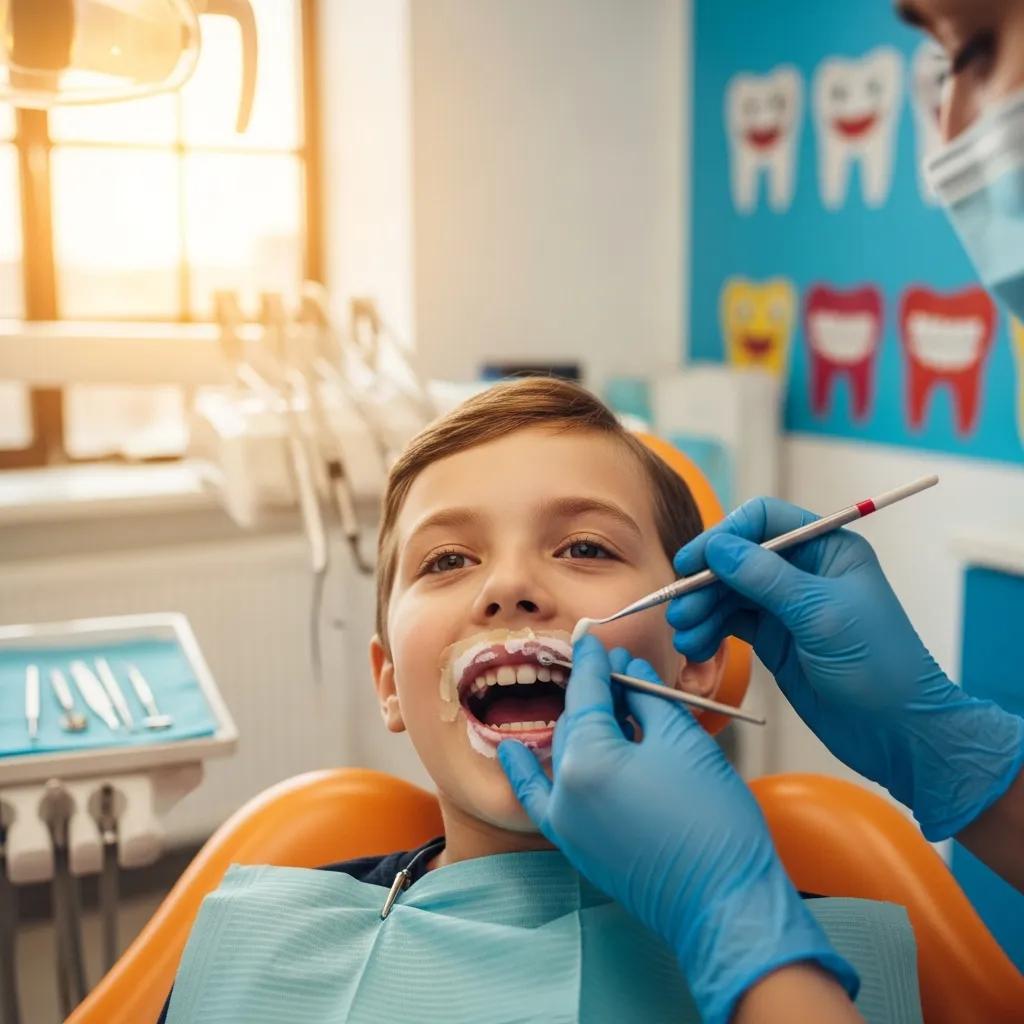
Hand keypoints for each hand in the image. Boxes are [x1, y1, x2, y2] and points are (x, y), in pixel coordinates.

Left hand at [498, 635, 856, 1023]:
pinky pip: (538, 799)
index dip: (594, 661)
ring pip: (565, 753)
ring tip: (605, 705)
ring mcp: (566, 821)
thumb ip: (647, 699)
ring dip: (581, 726)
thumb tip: (628, 671)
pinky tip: (509, 750)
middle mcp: (564, 789)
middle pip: (576, 721)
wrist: (725, 903)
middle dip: (596, 693)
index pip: (586, 692)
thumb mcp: (683, 742)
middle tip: (623, 673)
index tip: (593, 638)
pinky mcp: (576, 845)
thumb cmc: (713, 822)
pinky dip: (524, 773)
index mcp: (588, 758)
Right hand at [667, 497, 1023, 839]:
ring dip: (701, 611)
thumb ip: (765, 577)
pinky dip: (708, 632)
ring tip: (685, 638)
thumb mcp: (820, 615)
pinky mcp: (774, 637)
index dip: (724, 536)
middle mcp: (803, 570)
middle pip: (737, 557)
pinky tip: (695, 649)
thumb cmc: (878, 666)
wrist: (897, 732)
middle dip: (704, 582)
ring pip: (727, 592)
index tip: (692, 562)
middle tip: (680, 611)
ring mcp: (786, 605)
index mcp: (827, 548)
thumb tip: (717, 547)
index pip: (763, 521)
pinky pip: (729, 622)